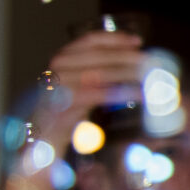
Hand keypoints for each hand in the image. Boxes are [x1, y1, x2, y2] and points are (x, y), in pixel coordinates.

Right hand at [8, 31, 147, 189]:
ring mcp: (54, 88)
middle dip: (127, 57)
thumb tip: (135, 67)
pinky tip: (135, 94)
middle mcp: (54, 71)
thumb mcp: (84, 95)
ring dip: (126, 73)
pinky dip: (116, 93)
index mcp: (60, 63)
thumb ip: (101, 79)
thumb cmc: (65, 122)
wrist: (38, 150)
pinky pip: (91, 95)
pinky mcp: (58, 108)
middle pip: (96, 56)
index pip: (87, 41)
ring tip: (149, 77)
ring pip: (95, 73)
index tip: (137, 42)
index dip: (114, 39)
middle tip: (151, 62)